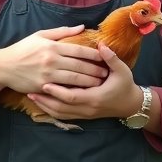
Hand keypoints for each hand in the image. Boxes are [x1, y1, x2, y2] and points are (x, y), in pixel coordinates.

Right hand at [0, 26, 107, 105]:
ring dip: (89, 81)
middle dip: (95, 69)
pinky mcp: (43, 86)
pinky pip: (63, 89)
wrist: (4, 66)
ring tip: (100, 82)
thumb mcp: (41, 35)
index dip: (94, 54)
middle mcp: (52, 60)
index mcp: (53, 46)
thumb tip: (82, 27)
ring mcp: (48, 74)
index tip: (105, 56)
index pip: (79, 50)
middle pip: (79, 65)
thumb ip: (62, 31)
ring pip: (74, 79)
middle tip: (107, 73)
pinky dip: (75, 90)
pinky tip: (84, 91)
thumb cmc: (23, 49)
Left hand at [27, 44, 142, 120]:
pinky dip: (51, 110)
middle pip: (62, 108)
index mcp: (96, 97)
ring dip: (45, 106)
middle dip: (45, 100)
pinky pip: (63, 116)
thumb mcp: (122, 70)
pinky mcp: (83, 116)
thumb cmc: (125, 85)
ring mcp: (85, 114)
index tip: (45, 82)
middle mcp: (88, 108)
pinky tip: (43, 103)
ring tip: (32, 96)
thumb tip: (101, 45)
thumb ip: (111, 58)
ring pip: (60, 114)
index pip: (72, 97)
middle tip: (31, 89)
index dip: (58, 91)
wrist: (130, 104)